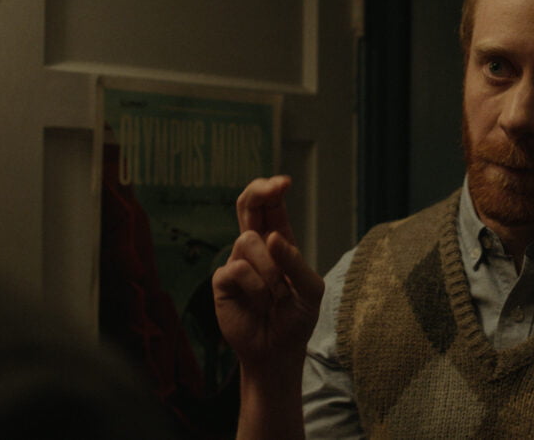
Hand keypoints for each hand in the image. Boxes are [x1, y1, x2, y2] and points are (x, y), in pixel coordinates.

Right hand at [212, 176, 323, 368]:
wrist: (278, 350)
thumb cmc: (297, 317)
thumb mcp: (310, 290)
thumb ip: (295, 263)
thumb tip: (271, 237)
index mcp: (279, 243)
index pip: (271, 207)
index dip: (272, 190)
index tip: (283, 182)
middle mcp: (256, 248)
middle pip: (247, 206)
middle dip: (257, 192)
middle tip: (273, 187)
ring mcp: (237, 262)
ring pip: (248, 241)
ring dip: (270, 268)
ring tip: (277, 294)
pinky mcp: (223, 282)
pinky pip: (238, 269)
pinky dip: (256, 287)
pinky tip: (261, 303)